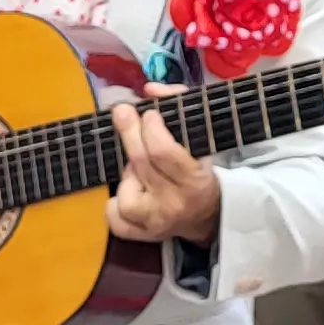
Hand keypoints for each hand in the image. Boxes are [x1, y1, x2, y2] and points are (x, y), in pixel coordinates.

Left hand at [104, 85, 221, 244]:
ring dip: (127, 175)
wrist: (209, 215)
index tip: (148, 113)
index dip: (151, 128)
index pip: (164, 152)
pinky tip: (129, 192)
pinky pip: (115, 220)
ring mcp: (155, 223)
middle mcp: (175, 204)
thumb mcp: (200, 135)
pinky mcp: (141, 235)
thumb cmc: (201, 168)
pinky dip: (114, 205)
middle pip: (141, 164)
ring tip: (139, 171)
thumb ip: (178, 104)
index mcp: (196, 182)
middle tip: (122, 113)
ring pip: (125, 193)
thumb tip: (150, 88)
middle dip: (130, 132)